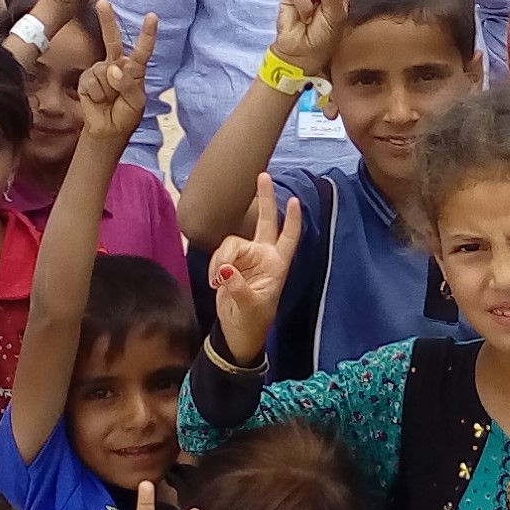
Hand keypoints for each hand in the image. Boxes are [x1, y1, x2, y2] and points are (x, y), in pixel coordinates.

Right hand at [77, 3, 157, 140]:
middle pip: (112, 40)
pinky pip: (91, 82)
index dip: (147, 34)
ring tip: (108, 99)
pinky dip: (95, 93)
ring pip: (103, 72)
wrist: (107, 130)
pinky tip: (97, 99)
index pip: (142, 50)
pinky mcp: (86, 79)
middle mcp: (116, 65)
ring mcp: (100, 71)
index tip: (152, 16)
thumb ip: (127, 85)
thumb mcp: (135, 102)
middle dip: (107, 21)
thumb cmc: (125, 115)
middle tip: (103, 2)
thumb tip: (112, 69)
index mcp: (134, 70)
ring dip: (106, 89)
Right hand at [207, 174, 302, 360]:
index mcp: (277, 265)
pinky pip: (220, 253)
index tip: (295, 200)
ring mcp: (246, 259)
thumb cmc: (252, 322)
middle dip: (264, 198)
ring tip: (218, 281)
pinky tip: (215, 280)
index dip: (292, 219)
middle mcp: (264, 257)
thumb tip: (225, 270)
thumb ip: (237, 286)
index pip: (289, 237)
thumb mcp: (249, 306)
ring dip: (223, 258)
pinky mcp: (229, 264)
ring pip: (232, 242)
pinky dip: (215, 265)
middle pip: (265, 221)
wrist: (235, 334)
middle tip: (263, 175)